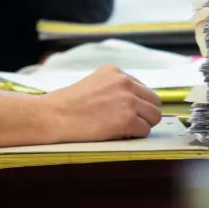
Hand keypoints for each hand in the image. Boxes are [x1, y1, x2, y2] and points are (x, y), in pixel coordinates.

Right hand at [41, 65, 162, 142]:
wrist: (54, 116)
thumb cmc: (69, 104)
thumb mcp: (94, 83)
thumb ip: (115, 87)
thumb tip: (137, 101)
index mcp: (115, 72)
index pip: (143, 89)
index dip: (137, 104)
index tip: (124, 112)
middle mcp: (124, 82)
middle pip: (154, 101)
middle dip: (144, 114)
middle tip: (128, 123)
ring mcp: (127, 100)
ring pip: (154, 116)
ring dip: (142, 125)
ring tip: (122, 129)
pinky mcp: (127, 119)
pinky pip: (145, 131)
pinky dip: (135, 135)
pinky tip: (119, 134)